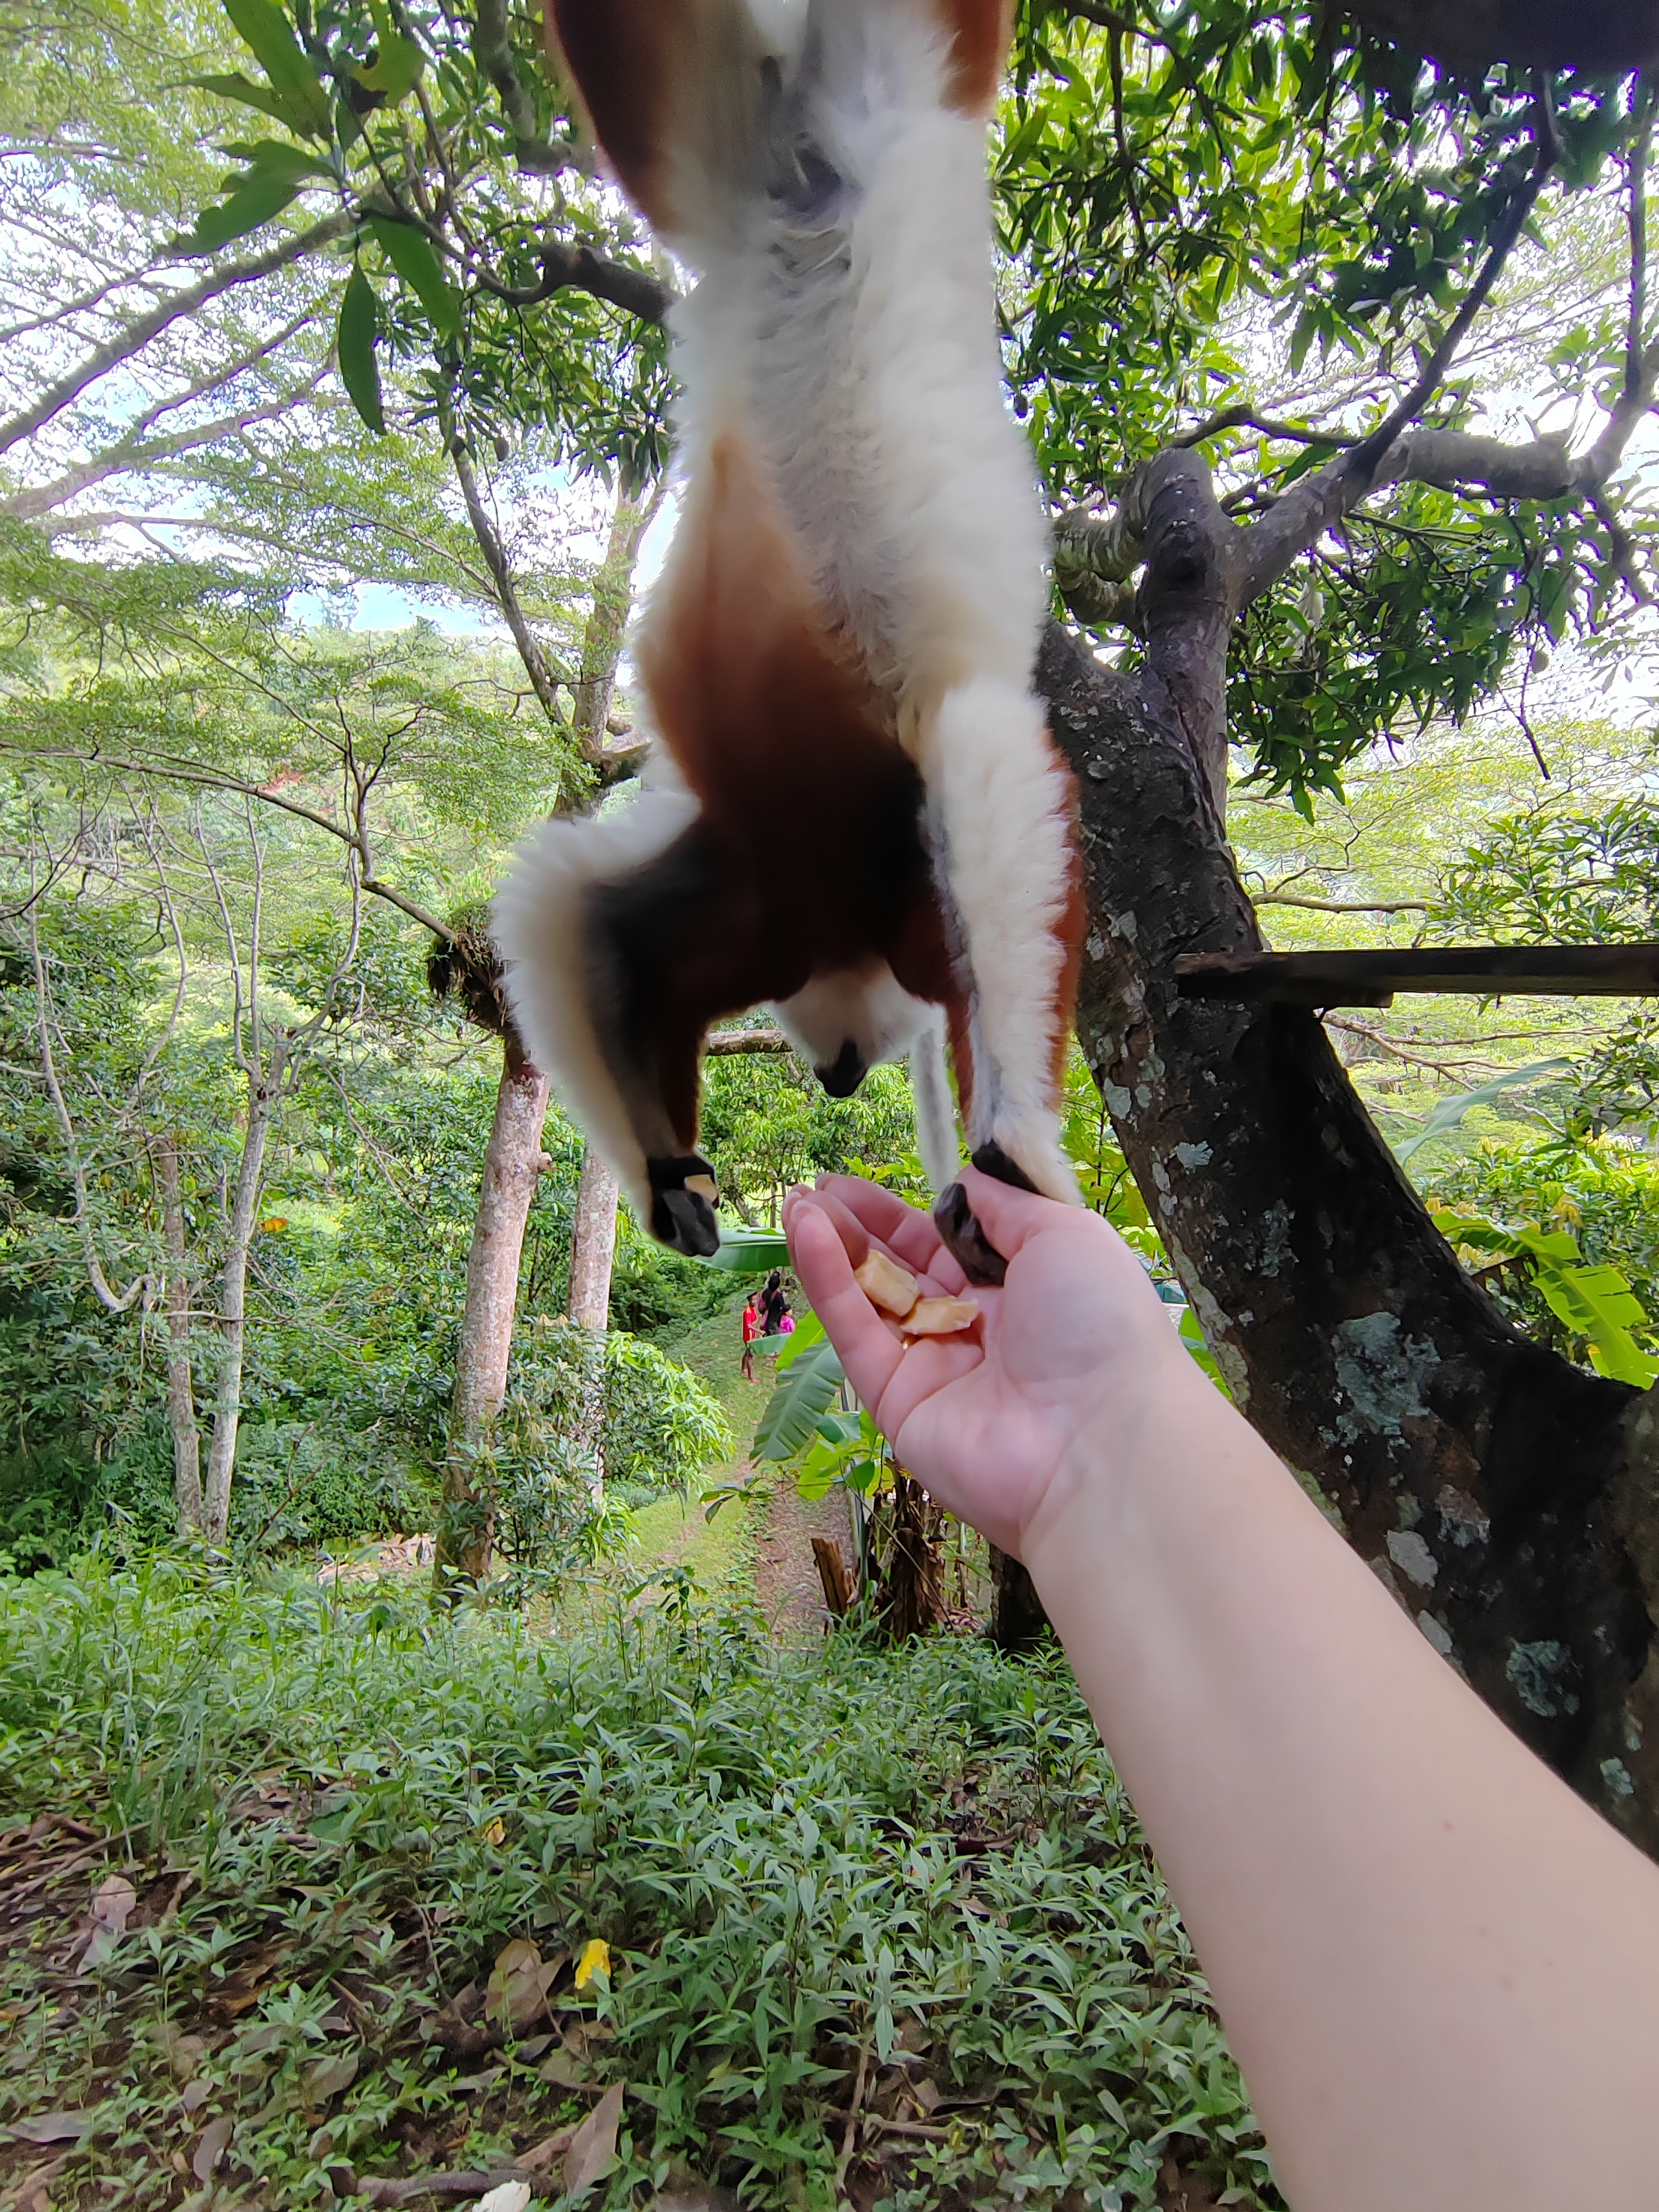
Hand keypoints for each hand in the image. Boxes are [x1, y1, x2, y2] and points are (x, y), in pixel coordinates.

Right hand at [783, 1168, 1188, 1556]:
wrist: (1099, 1439)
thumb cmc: (1099, 1325)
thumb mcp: (1065, 1234)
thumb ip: (1005, 1206)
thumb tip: (963, 1183)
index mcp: (1021, 1290)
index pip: (949, 1244)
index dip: (905, 1214)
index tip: (860, 1183)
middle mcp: (977, 1330)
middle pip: (903, 1270)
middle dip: (859, 1227)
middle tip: (814, 1186)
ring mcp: (935, 1370)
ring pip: (872, 1300)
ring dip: (832, 1248)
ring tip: (796, 1200)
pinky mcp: (898, 1404)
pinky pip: (858, 1334)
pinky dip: (829, 1283)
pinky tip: (805, 1233)